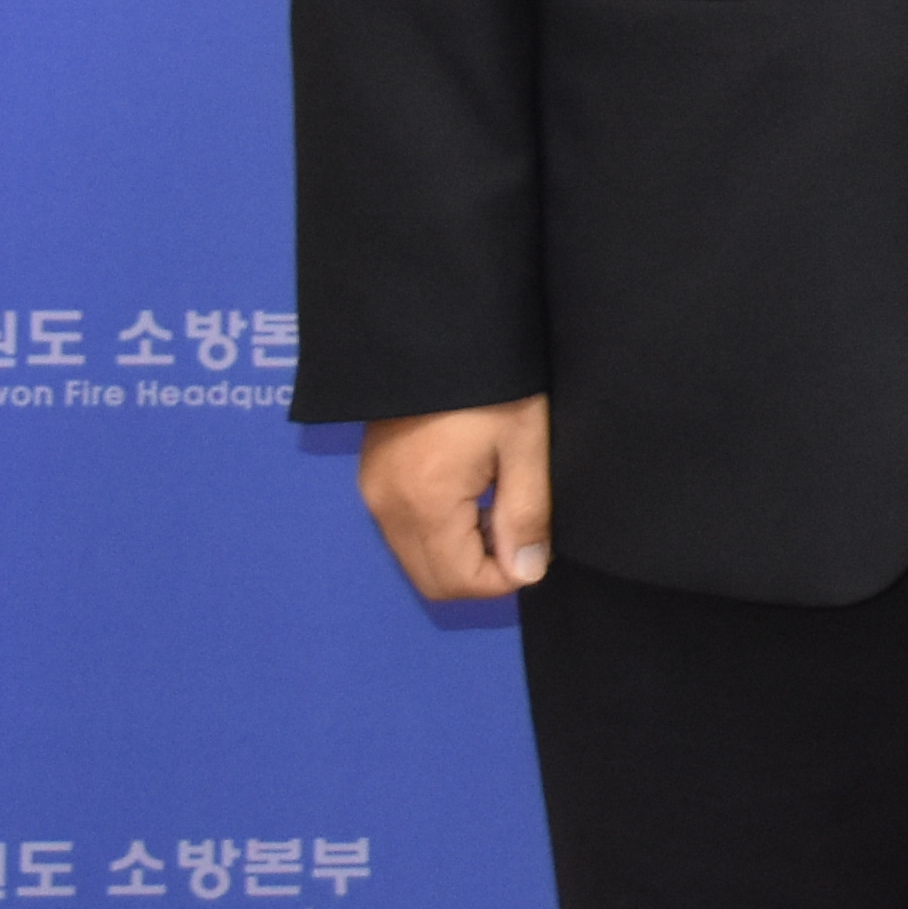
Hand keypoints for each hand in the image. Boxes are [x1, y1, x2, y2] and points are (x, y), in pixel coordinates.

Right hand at [359, 397, 553, 599]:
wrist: (439, 326)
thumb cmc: (492, 380)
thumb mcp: (525, 443)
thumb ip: (526, 513)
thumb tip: (527, 571)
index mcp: (423, 503)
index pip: (458, 582)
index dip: (504, 580)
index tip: (536, 551)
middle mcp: (386, 507)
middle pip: (431, 580)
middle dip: (480, 572)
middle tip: (520, 534)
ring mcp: (372, 492)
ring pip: (414, 558)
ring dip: (459, 553)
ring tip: (499, 508)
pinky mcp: (371, 476)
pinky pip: (402, 530)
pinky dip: (438, 532)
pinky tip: (472, 494)